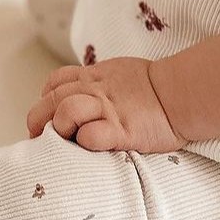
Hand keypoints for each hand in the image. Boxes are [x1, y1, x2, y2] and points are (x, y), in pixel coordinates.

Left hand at [25, 56, 186, 152]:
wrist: (180, 93)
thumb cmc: (151, 88)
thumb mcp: (116, 74)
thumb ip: (95, 82)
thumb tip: (77, 94)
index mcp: (92, 77)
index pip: (53, 83)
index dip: (44, 99)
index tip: (45, 117)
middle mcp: (95, 90)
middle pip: (51, 99)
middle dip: (38, 119)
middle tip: (38, 137)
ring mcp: (107, 109)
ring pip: (66, 111)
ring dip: (60, 126)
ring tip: (67, 139)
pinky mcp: (122, 130)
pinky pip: (91, 135)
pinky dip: (84, 141)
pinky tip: (90, 145)